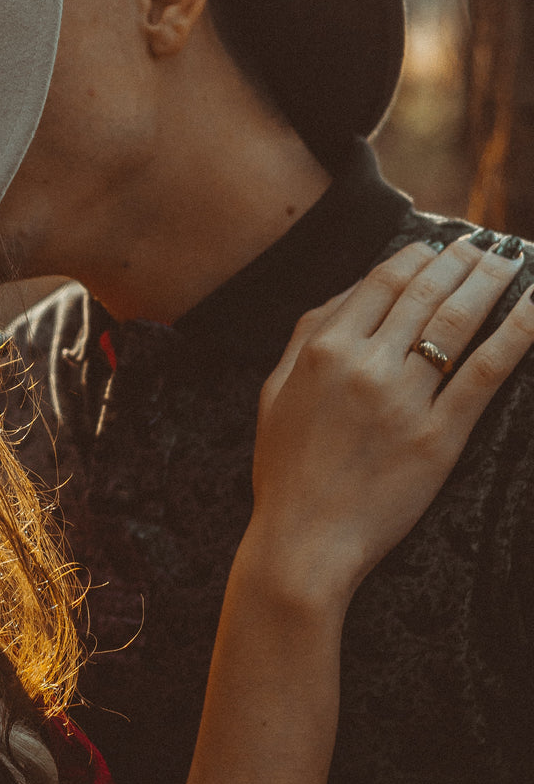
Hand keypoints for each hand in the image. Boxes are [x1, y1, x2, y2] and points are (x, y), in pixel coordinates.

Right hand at [247, 235, 533, 601]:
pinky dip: (515, 333)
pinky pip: (485, 374)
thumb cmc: (285, 470)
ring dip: (490, 281)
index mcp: (322, 349)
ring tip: (511, 260)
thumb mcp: (274, 392)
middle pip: (424, 293)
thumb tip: (351, 291)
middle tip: (486, 242)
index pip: (381, 282)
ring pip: (457, 321)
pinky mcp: (438, 438)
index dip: (417, 257)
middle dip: (461, 259)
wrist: (304, 541)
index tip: (438, 246)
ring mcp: (404, 400)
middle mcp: (364, 365)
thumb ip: (306, 334)